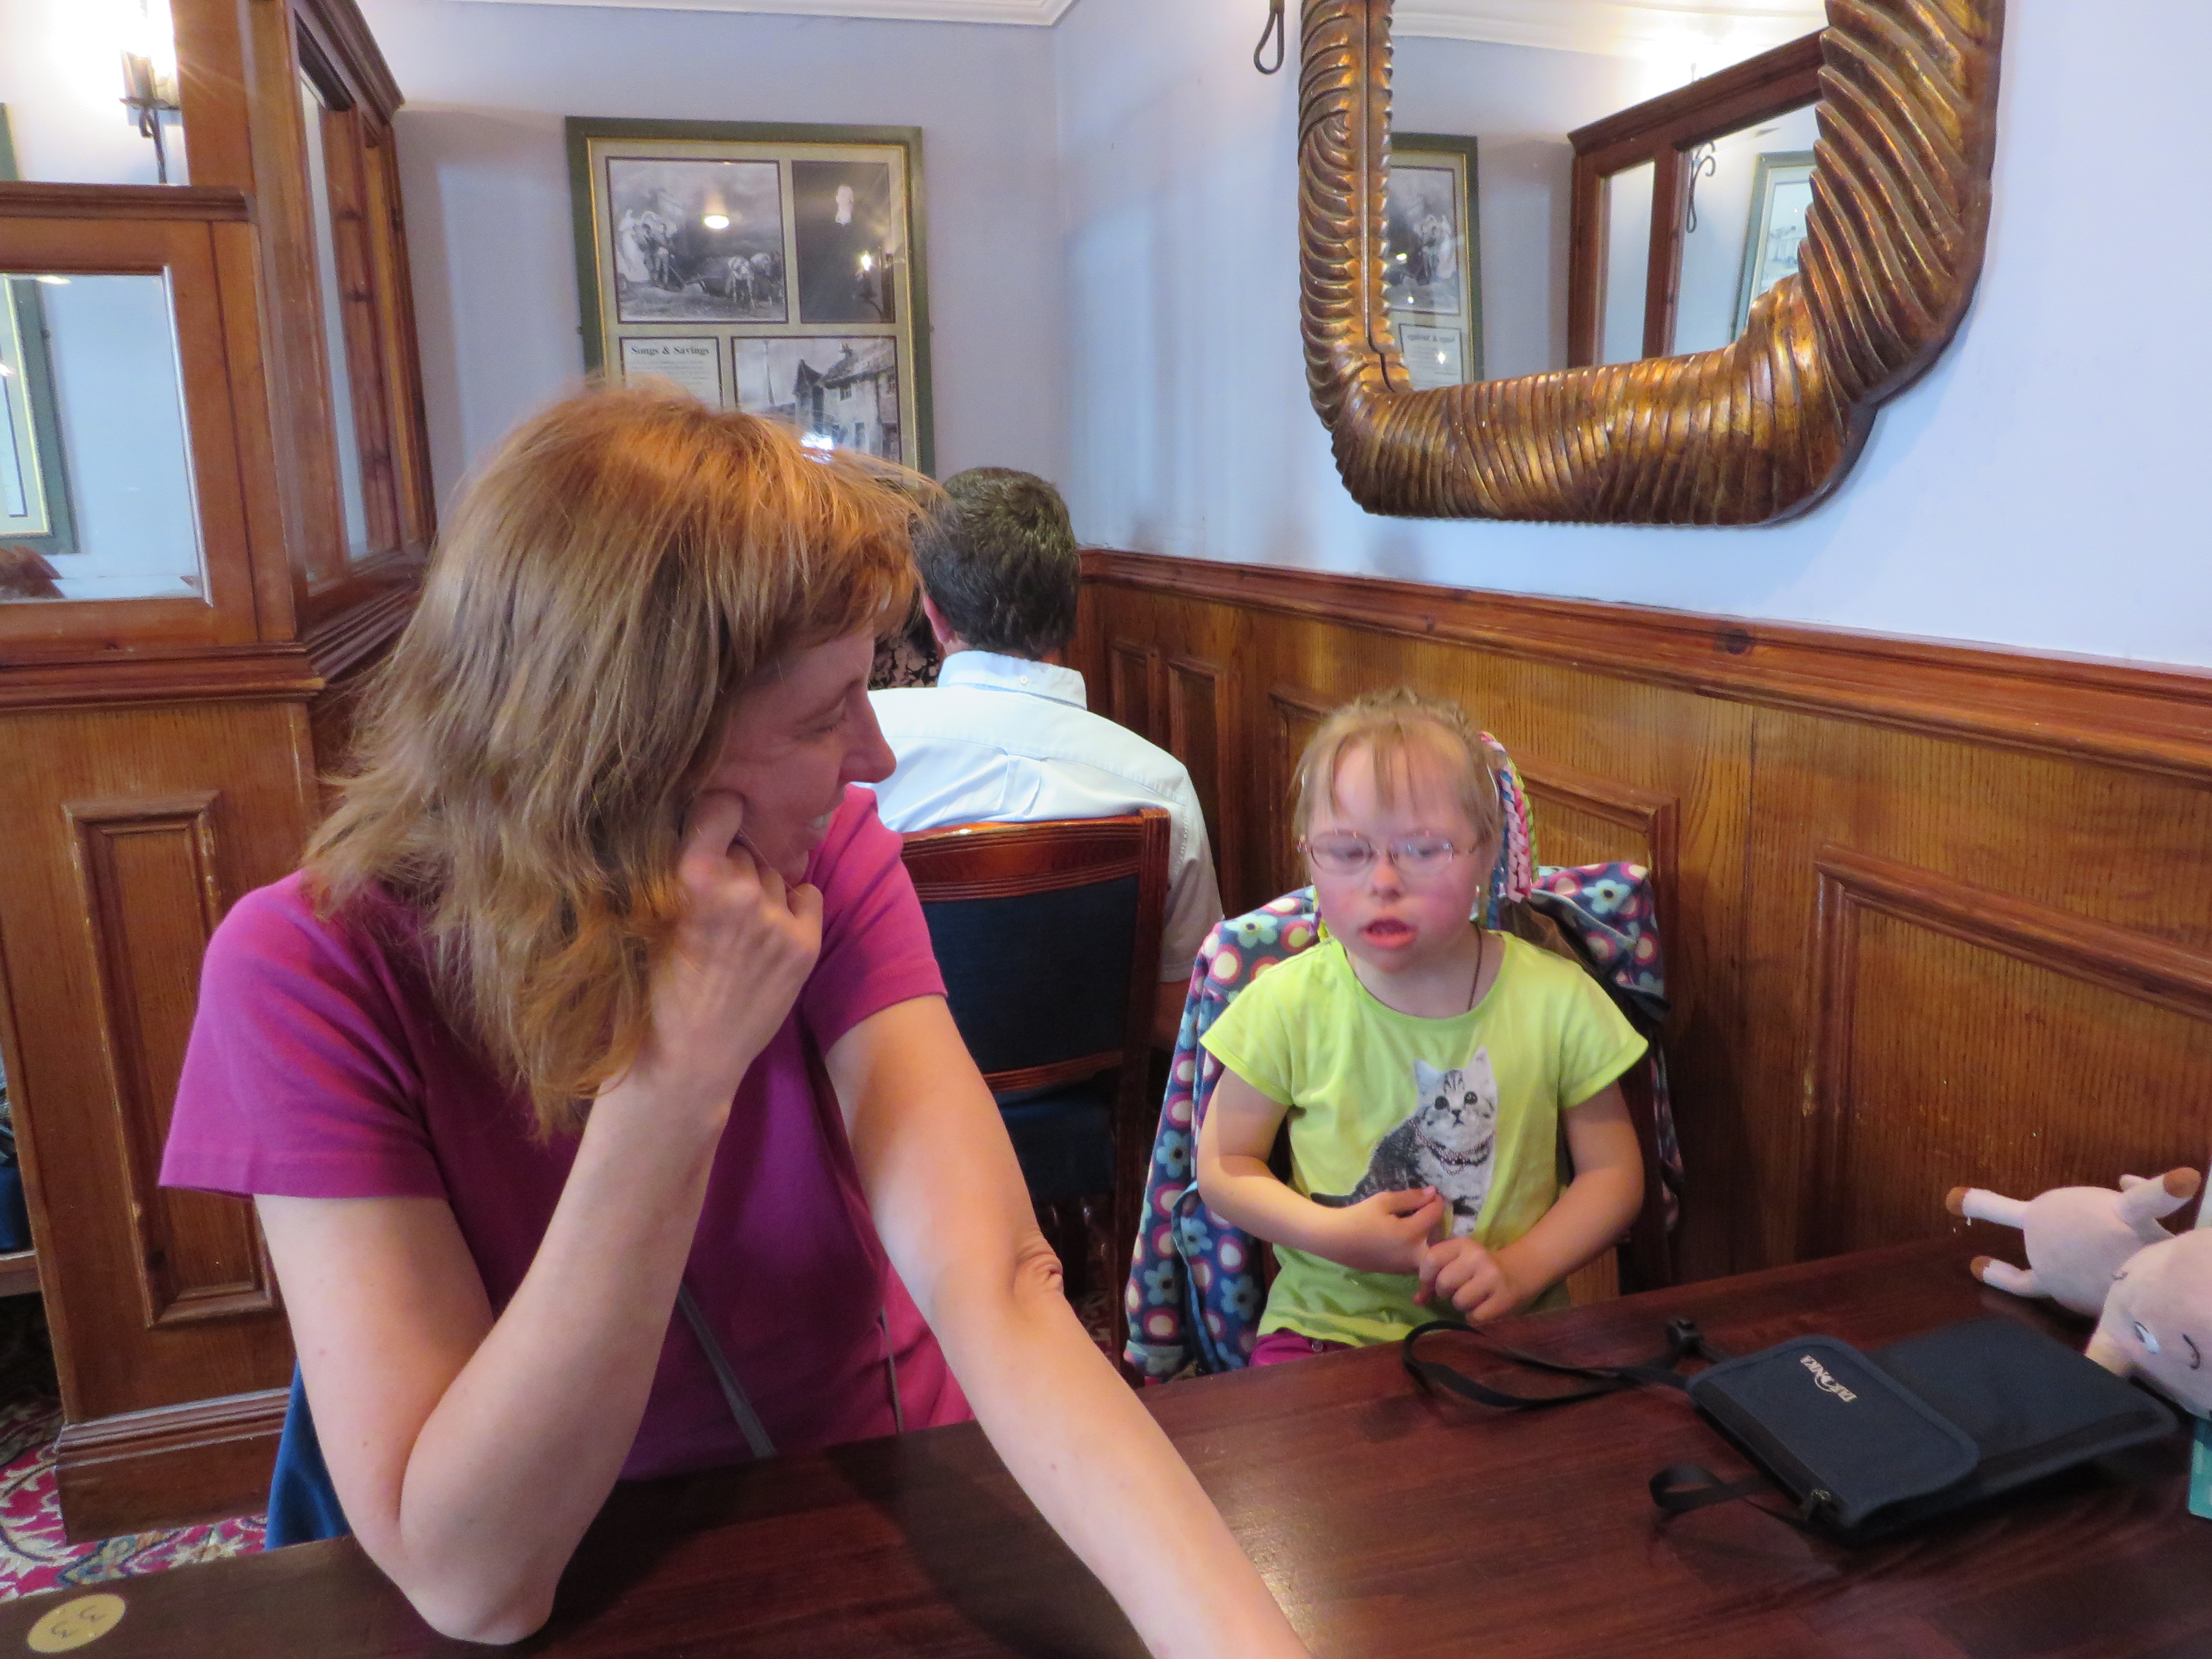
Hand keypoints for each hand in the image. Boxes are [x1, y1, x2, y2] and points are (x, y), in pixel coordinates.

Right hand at [625, 791, 822, 1108]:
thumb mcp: (649, 917)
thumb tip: (704, 825)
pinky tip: (768, 933)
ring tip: (737, 929)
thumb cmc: (655, 989)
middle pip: (746, 849)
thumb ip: (677, 873)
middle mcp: (738, 891)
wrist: (685, 1059)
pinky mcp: (804, 944)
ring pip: (774, 873)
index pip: (719, 808)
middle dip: (733, 866)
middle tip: (715, 903)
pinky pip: (807, 894)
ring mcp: (776, 918)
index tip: (715, 822)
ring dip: (760, 889)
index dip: (718, 813)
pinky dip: (792, 906)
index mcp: (689, 878)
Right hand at [1317, 1188, 1445, 1274]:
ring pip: (1432, 1253)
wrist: (1335, 1241)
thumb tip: (1433, 1193)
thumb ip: (1411, 1198)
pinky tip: (1411, 1237)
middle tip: (1431, 1212)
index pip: (1435, 1215)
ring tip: (1423, 1224)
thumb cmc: (1358, 1218)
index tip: (1434, 1194)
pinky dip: (1421, 1248)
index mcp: (1410, 1235)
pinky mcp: (1400, 1272)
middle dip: (1440, 1225)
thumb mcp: (1383, 1201)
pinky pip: (1419, 1260)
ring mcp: (1407, 1267)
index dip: (1437, 1201)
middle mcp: (1414, 1255)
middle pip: (1442, 1240)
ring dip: (1433, 1238)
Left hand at [1417, 1235, 1530, 1320]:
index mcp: (1463, 1244)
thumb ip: (1435, 1275)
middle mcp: (1477, 1257)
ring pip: (1458, 1302)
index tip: (1430, 1286)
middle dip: (1445, 1293)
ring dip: (1461, 1305)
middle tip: (1456, 1291)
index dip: (1425, 1278)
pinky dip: (1475, 1316)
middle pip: (1443, 1283)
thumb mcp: (1459, 1261)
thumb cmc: (1481, 1267)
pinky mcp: (1503, 1299)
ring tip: (1473, 1297)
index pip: (1431, 1259)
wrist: (1522, 1270)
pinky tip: (1483, 1306)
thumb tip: (1417, 1300)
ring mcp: (1492, 1278)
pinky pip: (1474, 1316)